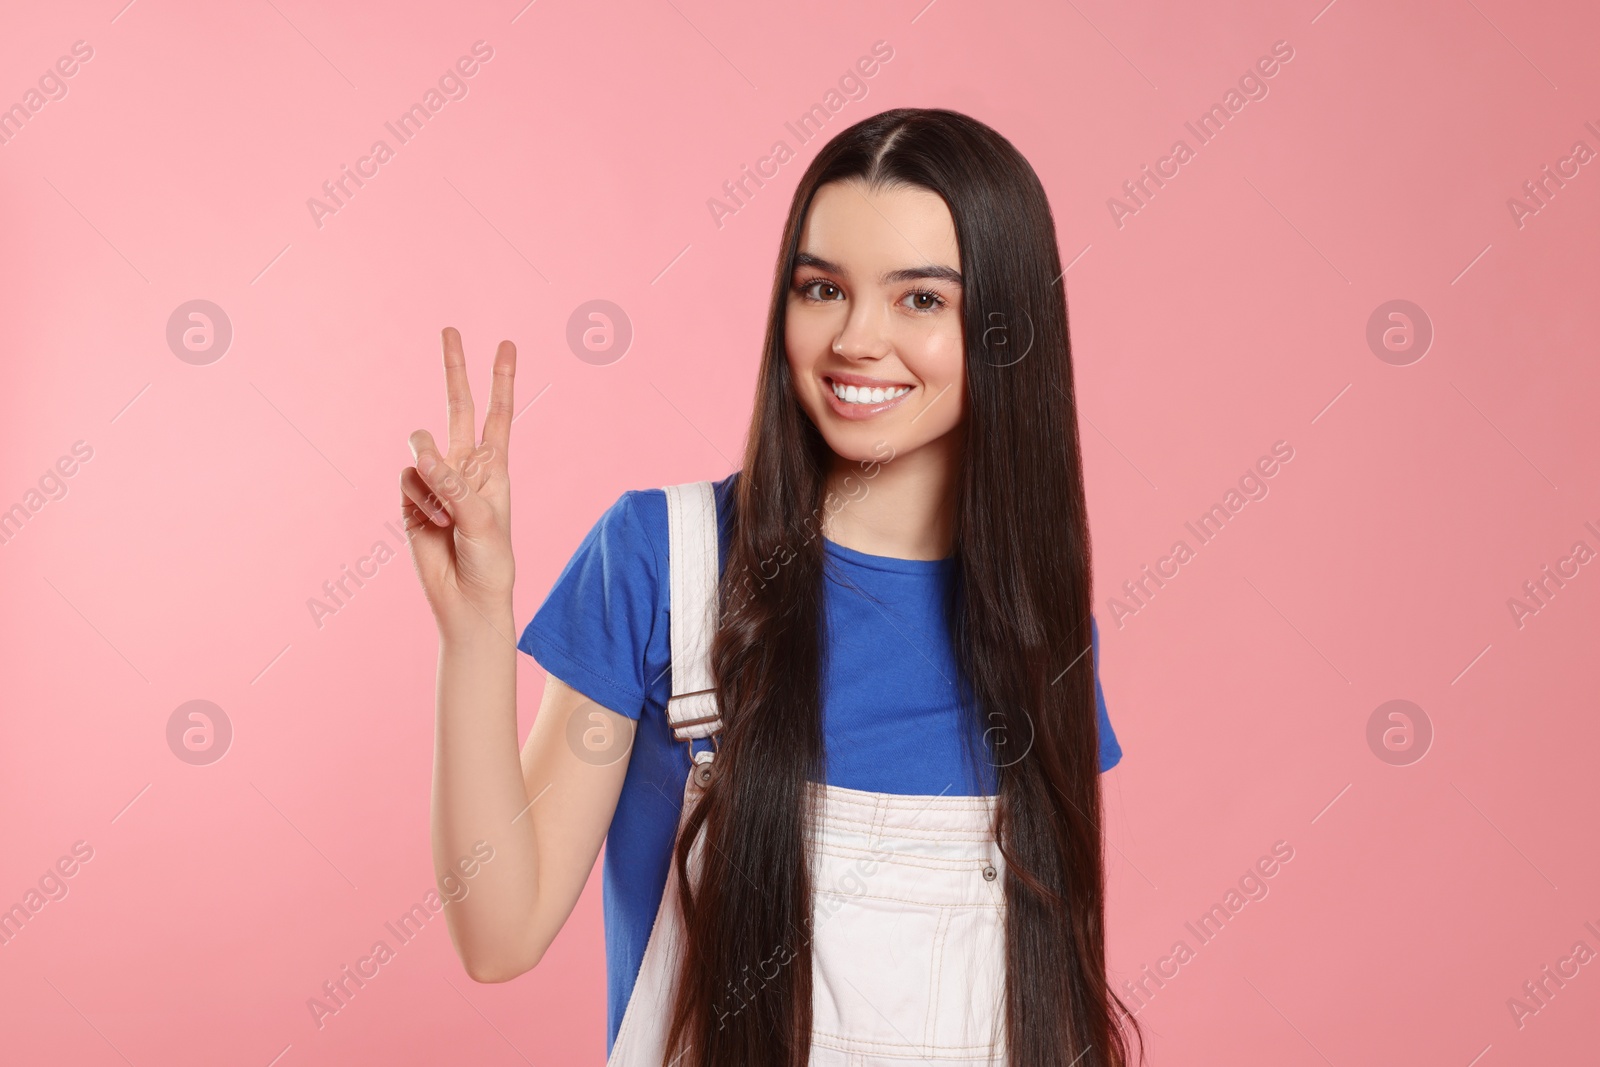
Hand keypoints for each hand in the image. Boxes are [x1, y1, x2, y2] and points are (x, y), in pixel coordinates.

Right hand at [400, 327, 517, 637]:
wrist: (466, 598)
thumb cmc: (489, 561)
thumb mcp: (481, 520)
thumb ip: (451, 483)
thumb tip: (419, 448)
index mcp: (494, 467)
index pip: (498, 414)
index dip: (501, 379)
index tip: (507, 344)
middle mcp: (465, 467)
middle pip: (458, 408)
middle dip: (454, 369)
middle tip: (450, 328)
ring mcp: (436, 481)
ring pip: (422, 453)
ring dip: (433, 484)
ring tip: (449, 519)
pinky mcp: (412, 499)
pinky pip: (407, 481)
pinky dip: (419, 501)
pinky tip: (432, 524)